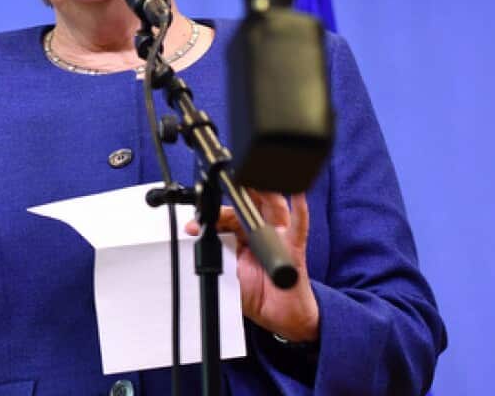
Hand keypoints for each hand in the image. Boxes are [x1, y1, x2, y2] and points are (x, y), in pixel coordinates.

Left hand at [187, 191, 318, 342]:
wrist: (282, 316)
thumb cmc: (258, 294)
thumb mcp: (229, 274)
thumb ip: (217, 257)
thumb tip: (199, 245)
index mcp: (244, 237)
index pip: (227, 218)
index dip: (211, 218)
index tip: (194, 225)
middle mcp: (263, 232)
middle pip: (248, 206)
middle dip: (234, 196)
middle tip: (221, 191)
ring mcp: (280, 237)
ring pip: (273, 207)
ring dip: (264, 190)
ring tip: (254, 177)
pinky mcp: (295, 247)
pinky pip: (299, 226)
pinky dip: (300, 209)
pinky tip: (297, 194)